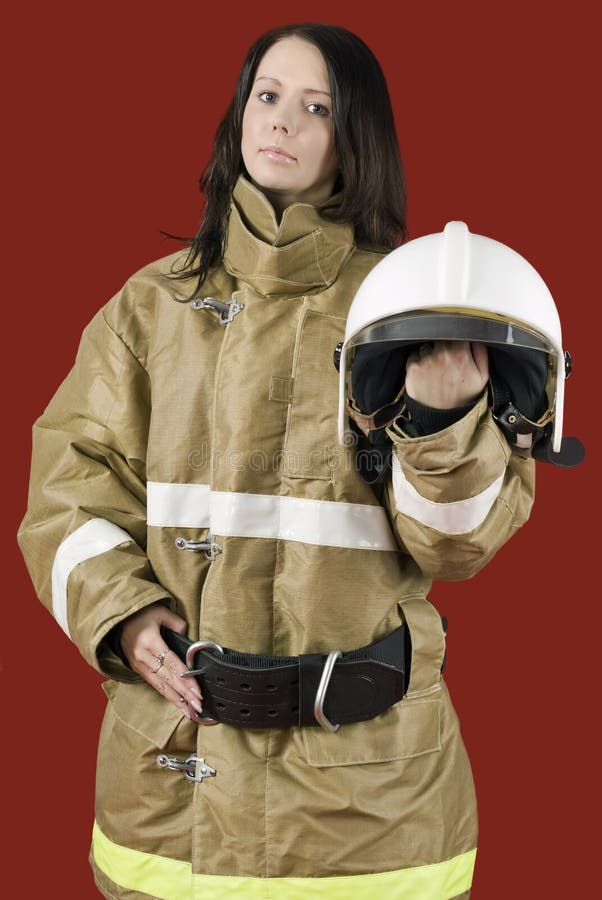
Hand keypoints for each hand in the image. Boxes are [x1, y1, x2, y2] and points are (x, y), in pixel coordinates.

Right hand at [118, 601, 204, 721]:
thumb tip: (187, 638)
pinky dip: (167, 694)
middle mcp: (143, 657)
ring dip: (176, 700)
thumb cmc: (142, 614)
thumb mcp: (161, 612)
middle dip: (184, 695)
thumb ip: (177, 624)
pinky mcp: (137, 669)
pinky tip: (177, 702)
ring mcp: (139, 665)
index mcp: (149, 642)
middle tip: (198, 707)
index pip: (172, 664)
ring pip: (160, 686)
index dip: (186, 679)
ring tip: (189, 712)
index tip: (198, 691)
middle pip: (167, 679)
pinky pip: (154, 684)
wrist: (117, 619)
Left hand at [405, 341, 488, 408]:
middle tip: (447, 361)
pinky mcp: (412, 368)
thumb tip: (476, 337)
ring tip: (436, 370)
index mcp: (460, 354)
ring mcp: (425, 361)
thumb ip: (481, 353)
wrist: (443, 419)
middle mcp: (441, 354)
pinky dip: (418, 361)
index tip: (458, 348)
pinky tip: (426, 374)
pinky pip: (414, 356)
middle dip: (444, 346)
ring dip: (430, 353)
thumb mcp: (482, 378)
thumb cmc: (463, 399)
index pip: (458, 333)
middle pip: (441, 338)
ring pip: (427, 346)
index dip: (458, 340)